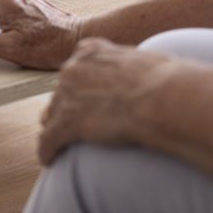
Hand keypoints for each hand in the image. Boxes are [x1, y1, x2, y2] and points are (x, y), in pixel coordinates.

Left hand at [38, 38, 174, 163]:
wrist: (162, 97)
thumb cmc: (165, 81)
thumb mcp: (144, 61)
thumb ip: (130, 66)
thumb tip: (142, 74)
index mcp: (91, 52)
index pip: (76, 67)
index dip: (78, 84)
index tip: (82, 96)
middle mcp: (73, 70)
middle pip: (61, 91)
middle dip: (67, 106)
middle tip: (76, 123)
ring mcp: (66, 96)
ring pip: (52, 115)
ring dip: (55, 128)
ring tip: (57, 143)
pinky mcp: (66, 124)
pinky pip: (48, 139)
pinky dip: (47, 150)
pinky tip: (49, 160)